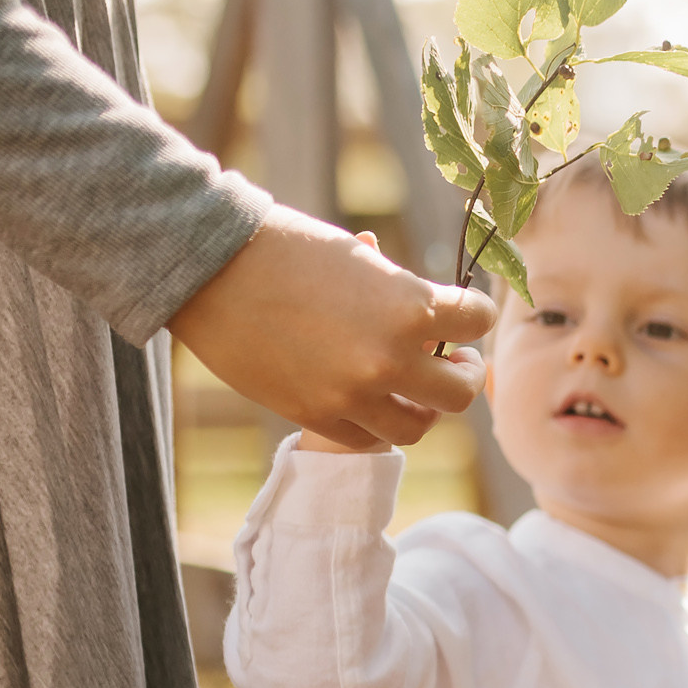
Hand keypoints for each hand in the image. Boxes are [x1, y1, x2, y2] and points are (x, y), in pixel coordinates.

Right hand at [170, 208, 493, 449]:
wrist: (209, 269)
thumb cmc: (285, 248)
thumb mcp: (358, 260)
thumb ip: (402, 292)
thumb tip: (434, 311)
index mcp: (411, 305)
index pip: (478, 320)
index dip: (475, 316)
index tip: (466, 317)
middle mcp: (391, 357)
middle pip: (461, 393)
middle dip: (463, 374)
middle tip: (454, 361)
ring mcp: (353, 393)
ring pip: (418, 426)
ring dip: (423, 408)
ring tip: (414, 388)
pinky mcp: (315, 414)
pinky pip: (368, 438)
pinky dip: (376, 421)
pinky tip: (371, 399)